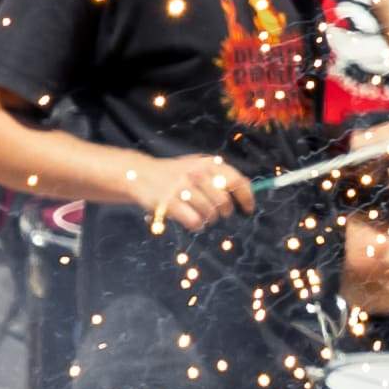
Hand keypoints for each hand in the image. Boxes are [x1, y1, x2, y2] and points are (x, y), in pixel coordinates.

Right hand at [132, 152, 250, 232]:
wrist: (140, 174)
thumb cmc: (175, 173)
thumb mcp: (198, 165)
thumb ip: (221, 174)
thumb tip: (249, 188)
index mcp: (208, 163)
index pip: (237, 180)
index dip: (247, 197)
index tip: (249, 209)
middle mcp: (197, 173)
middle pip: (224, 201)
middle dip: (226, 211)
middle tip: (220, 214)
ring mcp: (182, 188)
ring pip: (210, 213)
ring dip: (209, 219)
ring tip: (203, 216)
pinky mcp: (169, 202)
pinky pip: (194, 220)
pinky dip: (197, 225)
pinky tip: (194, 222)